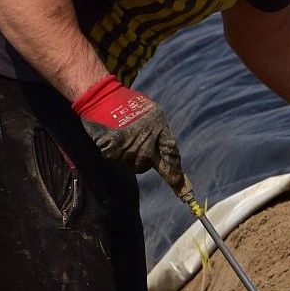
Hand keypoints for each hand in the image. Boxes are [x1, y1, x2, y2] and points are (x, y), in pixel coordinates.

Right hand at [72, 75, 186, 194]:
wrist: (103, 97)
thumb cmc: (129, 105)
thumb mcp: (153, 115)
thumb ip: (162, 138)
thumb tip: (171, 161)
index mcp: (159, 128)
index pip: (171, 156)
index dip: (177, 176)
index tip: (186, 194)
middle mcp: (146, 140)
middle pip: (147, 166)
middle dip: (142, 159)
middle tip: (133, 141)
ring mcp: (129, 146)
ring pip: (131, 165)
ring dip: (127, 155)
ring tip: (121, 135)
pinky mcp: (113, 150)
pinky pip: (116, 159)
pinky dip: (113, 151)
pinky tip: (112, 137)